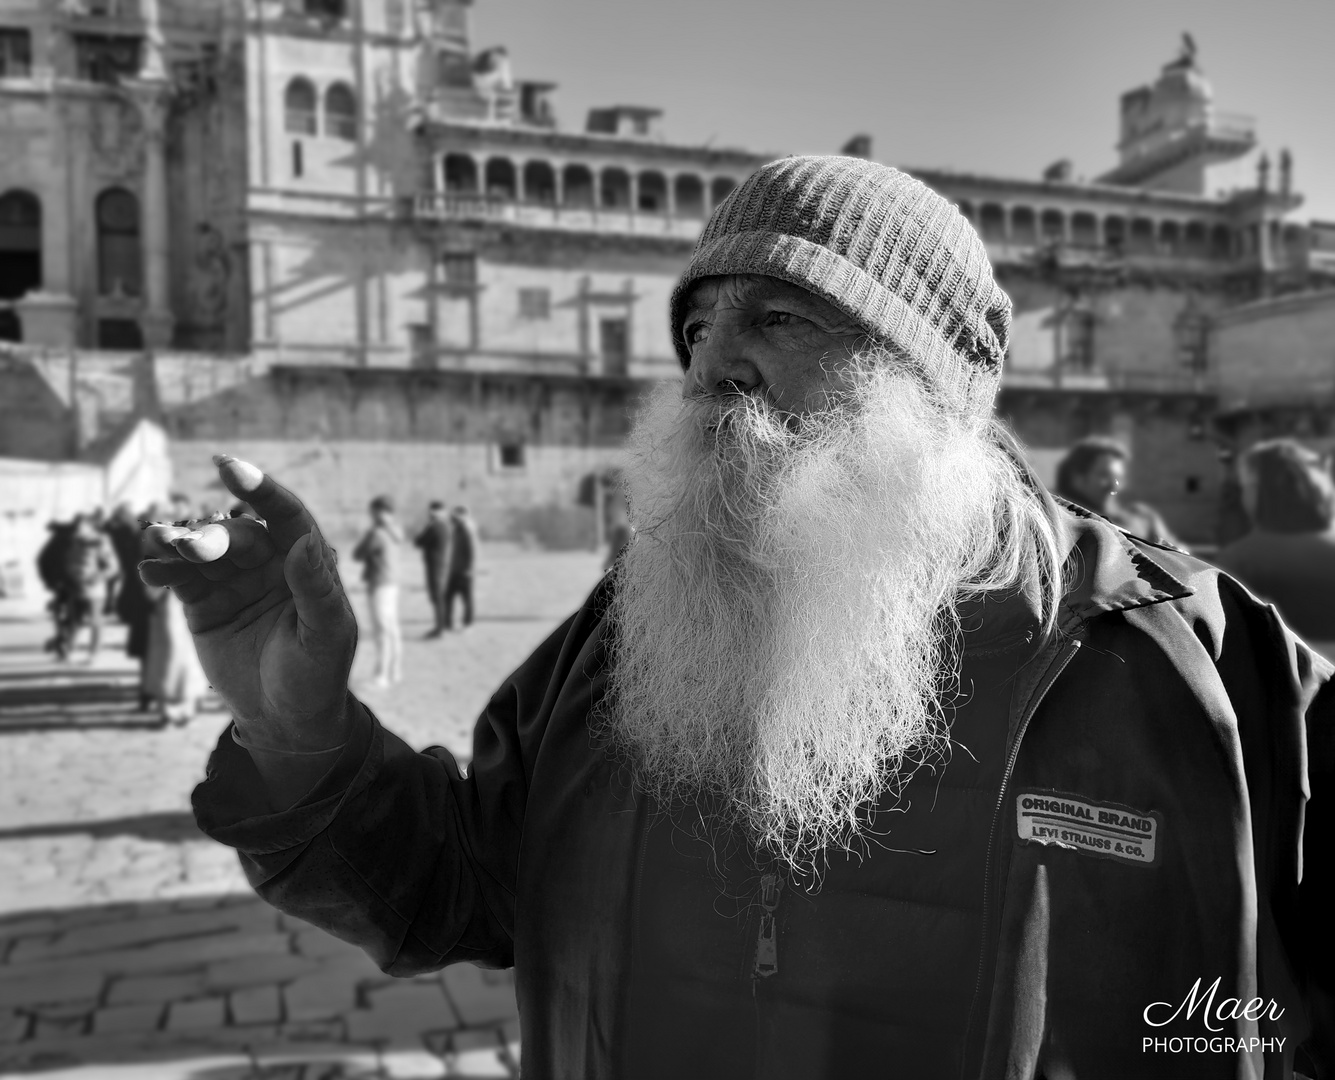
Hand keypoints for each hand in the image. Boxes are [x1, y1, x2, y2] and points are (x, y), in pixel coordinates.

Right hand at [139, 456, 356, 750]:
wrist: (286, 721)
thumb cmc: (318, 676)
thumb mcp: (327, 636)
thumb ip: (317, 591)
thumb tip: (306, 543)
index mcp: (306, 564)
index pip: (286, 517)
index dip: (261, 491)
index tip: (228, 467)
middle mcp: (270, 565)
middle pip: (237, 536)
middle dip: (212, 537)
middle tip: (190, 546)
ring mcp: (234, 582)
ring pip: (204, 552)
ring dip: (178, 543)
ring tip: (157, 542)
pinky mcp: (204, 604)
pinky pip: (181, 579)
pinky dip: (163, 570)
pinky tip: (150, 569)